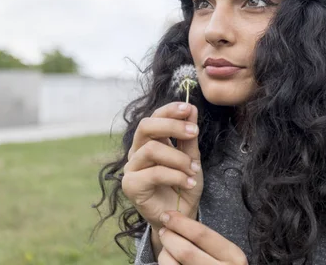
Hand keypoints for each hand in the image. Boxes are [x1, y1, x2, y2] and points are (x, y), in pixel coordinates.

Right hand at [121, 102, 203, 230]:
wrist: (181, 215)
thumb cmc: (184, 185)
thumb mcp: (192, 158)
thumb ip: (189, 137)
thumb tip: (192, 109)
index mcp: (150, 141)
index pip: (154, 117)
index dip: (169, 110)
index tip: (189, 108)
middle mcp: (137, 151)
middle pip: (145, 126)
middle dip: (171, 126)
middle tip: (193, 131)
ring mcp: (132, 168)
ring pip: (151, 149)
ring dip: (178, 157)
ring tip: (194, 169)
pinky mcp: (131, 185)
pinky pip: (154, 173)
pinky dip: (176, 175)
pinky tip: (189, 182)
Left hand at [156, 211, 247, 264]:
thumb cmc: (225, 264)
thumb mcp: (228, 253)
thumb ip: (211, 242)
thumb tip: (179, 222)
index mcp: (233, 256)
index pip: (202, 234)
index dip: (180, 222)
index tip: (168, 215)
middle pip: (185, 251)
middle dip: (169, 236)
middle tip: (163, 230)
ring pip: (173, 264)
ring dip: (165, 252)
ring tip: (165, 246)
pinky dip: (166, 262)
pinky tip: (168, 259)